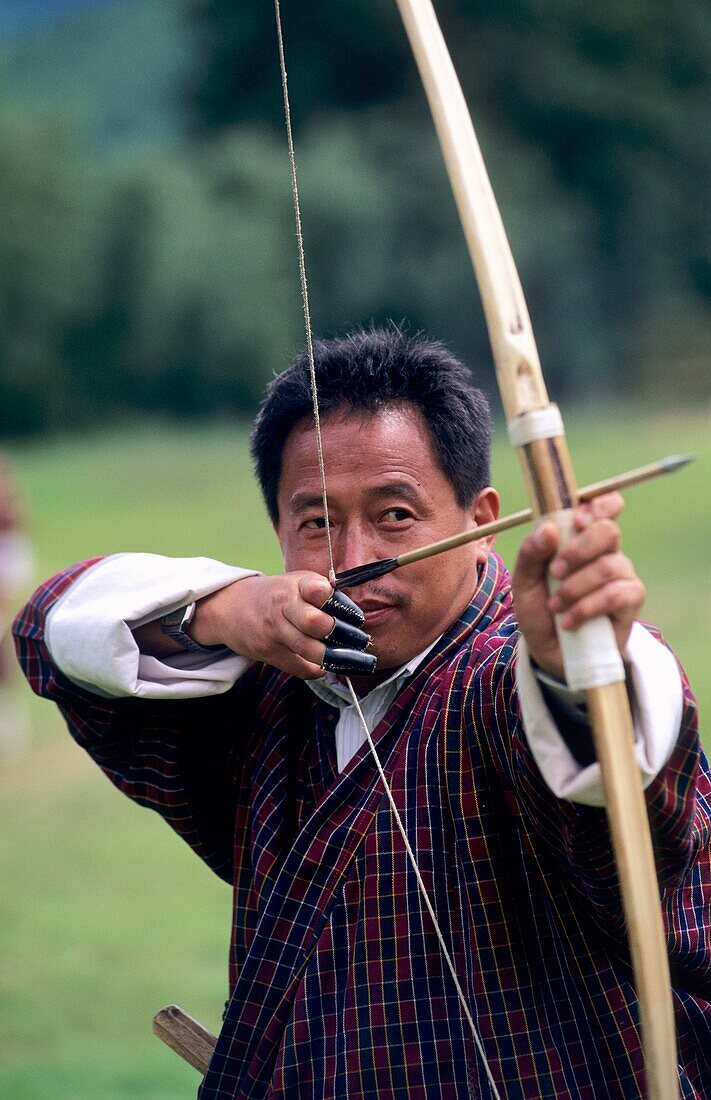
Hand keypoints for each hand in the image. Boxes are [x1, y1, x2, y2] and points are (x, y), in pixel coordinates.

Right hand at [192, 572, 375, 678]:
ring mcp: (274, 632)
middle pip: (314, 623)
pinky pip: (300, 668)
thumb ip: (322, 591)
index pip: (315, 589)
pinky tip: (327, 665)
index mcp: (294, 586)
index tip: (347, 608)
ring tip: (353, 659)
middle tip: (356, 637)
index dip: (330, 597)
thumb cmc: (275, 595)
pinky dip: (318, 669)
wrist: (231, 608)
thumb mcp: (295, 582)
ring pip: (309, 650)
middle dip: (336, 631)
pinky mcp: (269, 653)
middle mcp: (283, 607)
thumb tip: (353, 609)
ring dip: (335, 657)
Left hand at [512, 493, 644, 680]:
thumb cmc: (539, 609)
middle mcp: (605, 551)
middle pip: (608, 530)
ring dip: (576, 587)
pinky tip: (570, 621)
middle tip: (556, 571)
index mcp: (580, 537)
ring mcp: (621, 575)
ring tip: (556, 606)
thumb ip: (531, 553)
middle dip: (579, 549)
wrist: (551, 651)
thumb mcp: (524, 581)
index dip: (599, 505)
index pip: (605, 505)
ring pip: (609, 565)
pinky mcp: (630, 601)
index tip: (578, 519)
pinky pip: (617, 594)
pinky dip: (588, 608)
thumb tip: (549, 529)